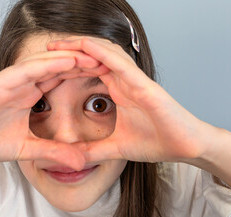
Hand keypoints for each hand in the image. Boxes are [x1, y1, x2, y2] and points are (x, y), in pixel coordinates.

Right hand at [0, 50, 107, 168]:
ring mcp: (11, 81)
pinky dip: (48, 64)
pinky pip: (27, 69)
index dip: (83, 77)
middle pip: (58, 68)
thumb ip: (53, 152)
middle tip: (109, 62)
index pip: (61, 80)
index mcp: (29, 95)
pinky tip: (68, 61)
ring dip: (71, 59)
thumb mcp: (27, 149)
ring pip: (46, 63)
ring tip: (95, 57)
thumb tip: (80, 162)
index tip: (107, 78)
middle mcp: (23, 84)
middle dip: (83, 64)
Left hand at [48, 37, 215, 163]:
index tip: (45, 67)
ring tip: (57, 44)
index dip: (68, 66)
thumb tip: (73, 158)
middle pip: (93, 57)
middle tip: (45, 48)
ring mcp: (134, 80)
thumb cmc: (156, 142)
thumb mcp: (116, 148)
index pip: (89, 71)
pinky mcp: (144, 84)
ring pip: (104, 54)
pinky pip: (119, 63)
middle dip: (69, 51)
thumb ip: (94, 150)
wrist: (185, 147)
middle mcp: (124, 81)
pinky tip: (83, 47)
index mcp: (118, 91)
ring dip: (80, 47)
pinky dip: (101, 53)